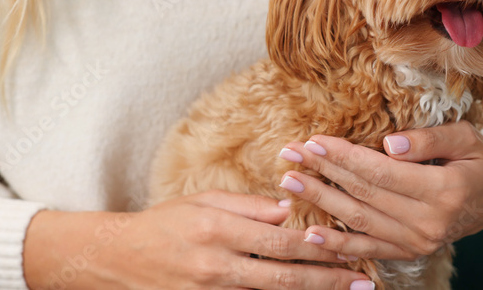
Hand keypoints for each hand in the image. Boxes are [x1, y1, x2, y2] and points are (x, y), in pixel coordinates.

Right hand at [23, 190, 374, 288]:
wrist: (120, 259)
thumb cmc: (166, 222)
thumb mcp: (205, 200)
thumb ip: (248, 205)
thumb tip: (289, 211)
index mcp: (219, 228)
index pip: (279, 240)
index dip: (317, 246)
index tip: (348, 247)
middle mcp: (217, 264)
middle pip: (282, 275)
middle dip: (326, 279)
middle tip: (362, 281)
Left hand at [277, 120, 482, 261]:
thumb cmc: (475, 160)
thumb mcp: (465, 138)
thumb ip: (429, 139)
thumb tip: (390, 144)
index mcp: (444, 191)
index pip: (382, 172)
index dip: (345, 156)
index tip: (314, 140)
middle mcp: (428, 222)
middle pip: (364, 194)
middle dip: (323, 173)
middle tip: (290, 155)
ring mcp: (417, 242)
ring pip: (359, 221)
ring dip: (320, 202)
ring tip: (290, 183)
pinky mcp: (408, 252)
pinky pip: (368, 249)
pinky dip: (338, 244)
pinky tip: (310, 234)